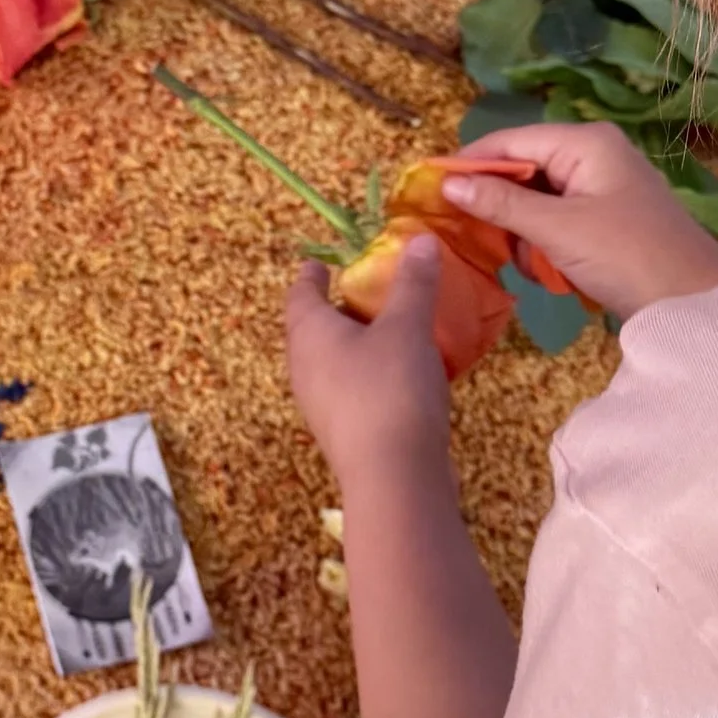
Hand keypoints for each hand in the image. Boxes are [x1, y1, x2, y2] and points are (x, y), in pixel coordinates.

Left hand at [285, 237, 452, 492]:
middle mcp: (305, 369)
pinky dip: (373, 373)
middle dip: (339, 308)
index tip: (320, 262)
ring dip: (359, 343)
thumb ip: (413, 283)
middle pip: (314, 329)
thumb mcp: (408, 326)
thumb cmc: (390, 389)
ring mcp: (322, 405)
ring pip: (335, 362)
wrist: (394, 479)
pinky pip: (354, 389)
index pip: (299, 294)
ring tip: (394, 328)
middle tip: (368, 291)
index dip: (311, 274)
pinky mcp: (345, 432)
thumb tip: (418, 239)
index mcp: (308, 335)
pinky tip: (406, 374)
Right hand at [444, 123, 717, 319]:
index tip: (428, 188)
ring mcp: (604, 184)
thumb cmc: (626, 256)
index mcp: (585, 142)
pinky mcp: (609, 215)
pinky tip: (536, 263)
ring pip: (539, 194)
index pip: (511, 141)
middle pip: (524, 165)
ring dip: (519, 224)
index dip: (469, 163)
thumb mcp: (558, 230)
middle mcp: (595, 152)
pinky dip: (542, 237)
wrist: (694, 302)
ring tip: (503, 252)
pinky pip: (559, 215)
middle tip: (459, 228)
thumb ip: (502, 205)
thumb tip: (448, 184)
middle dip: (494, 198)